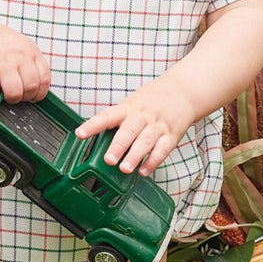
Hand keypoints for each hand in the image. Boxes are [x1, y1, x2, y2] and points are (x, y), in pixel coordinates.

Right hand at [0, 20, 50, 107]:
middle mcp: (19, 56)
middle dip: (24, 97)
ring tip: (2, 96)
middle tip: (16, 95)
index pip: (44, 78)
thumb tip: (33, 87)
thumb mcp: (19, 46)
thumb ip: (28, 63)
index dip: (39, 92)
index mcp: (30, 51)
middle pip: (32, 87)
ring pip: (16, 92)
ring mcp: (3, 63)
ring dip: (10, 99)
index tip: (32, 96)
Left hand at [75, 75, 195, 174]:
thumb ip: (117, 120)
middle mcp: (142, 116)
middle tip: (109, 160)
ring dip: (135, 156)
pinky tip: (144, 170)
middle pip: (129, 130)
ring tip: (125, 168)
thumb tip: (96, 138)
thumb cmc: (152, 100)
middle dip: (118, 146)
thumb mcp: (131, 104)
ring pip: (145, 141)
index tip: (80, 134)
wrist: (182, 91)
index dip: (92, 125)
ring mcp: (157, 125)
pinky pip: (162, 149)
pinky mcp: (171, 134)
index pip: (107, 116)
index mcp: (128, 108)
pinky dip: (153, 161)